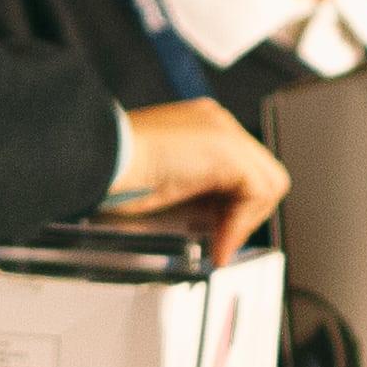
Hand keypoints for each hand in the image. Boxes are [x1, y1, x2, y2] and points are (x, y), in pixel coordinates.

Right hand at [104, 101, 288, 260]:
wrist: (98, 158)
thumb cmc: (114, 173)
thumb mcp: (164, 183)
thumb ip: (194, 192)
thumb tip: (215, 223)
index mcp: (200, 126)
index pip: (242, 169)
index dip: (234, 207)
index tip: (217, 235)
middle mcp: (217, 123)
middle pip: (262, 173)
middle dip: (246, 215)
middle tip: (221, 242)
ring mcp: (223, 132)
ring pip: (268, 182)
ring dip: (244, 222)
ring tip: (219, 244)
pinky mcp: (227, 149)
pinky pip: (257, 193)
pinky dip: (239, 225)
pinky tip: (218, 241)